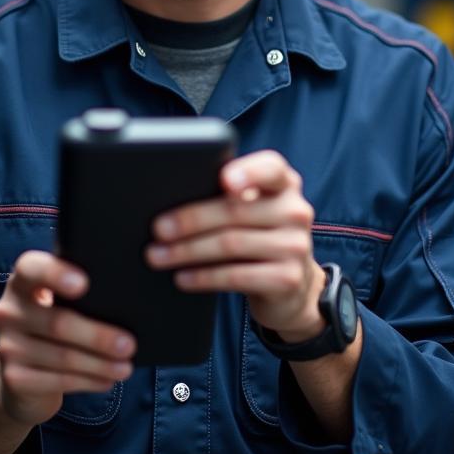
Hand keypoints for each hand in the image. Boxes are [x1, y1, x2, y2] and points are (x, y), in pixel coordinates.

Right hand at [0, 250, 136, 426]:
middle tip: (129, 344)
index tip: (84, 284)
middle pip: (57, 322)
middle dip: (98, 336)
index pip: (32, 268)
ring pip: (62, 356)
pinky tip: (107, 381)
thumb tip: (125, 298)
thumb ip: (76, 292)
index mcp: (21, 281)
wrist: (20, 372)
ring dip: (100, 364)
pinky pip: (58, 381)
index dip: (56, 274)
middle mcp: (7, 310)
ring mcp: (7, 346)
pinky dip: (88, 382)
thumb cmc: (51, 324)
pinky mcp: (14, 378)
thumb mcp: (57, 301)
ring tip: (126, 367)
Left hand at [145, 150, 324, 340]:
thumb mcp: (250, 208)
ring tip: (157, 256)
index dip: (248, 172)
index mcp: (283, 182)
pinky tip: (182, 277)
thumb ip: (225, 194)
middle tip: (157, 229)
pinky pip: (237, 276)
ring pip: (230, 244)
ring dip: (187, 251)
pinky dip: (204, 276)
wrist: (291, 284)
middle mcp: (295, 210)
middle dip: (190, 220)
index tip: (223, 180)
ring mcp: (295, 246)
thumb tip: (168, 196)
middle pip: (235, 211)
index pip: (270, 168)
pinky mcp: (288, 279)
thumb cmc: (255, 233)